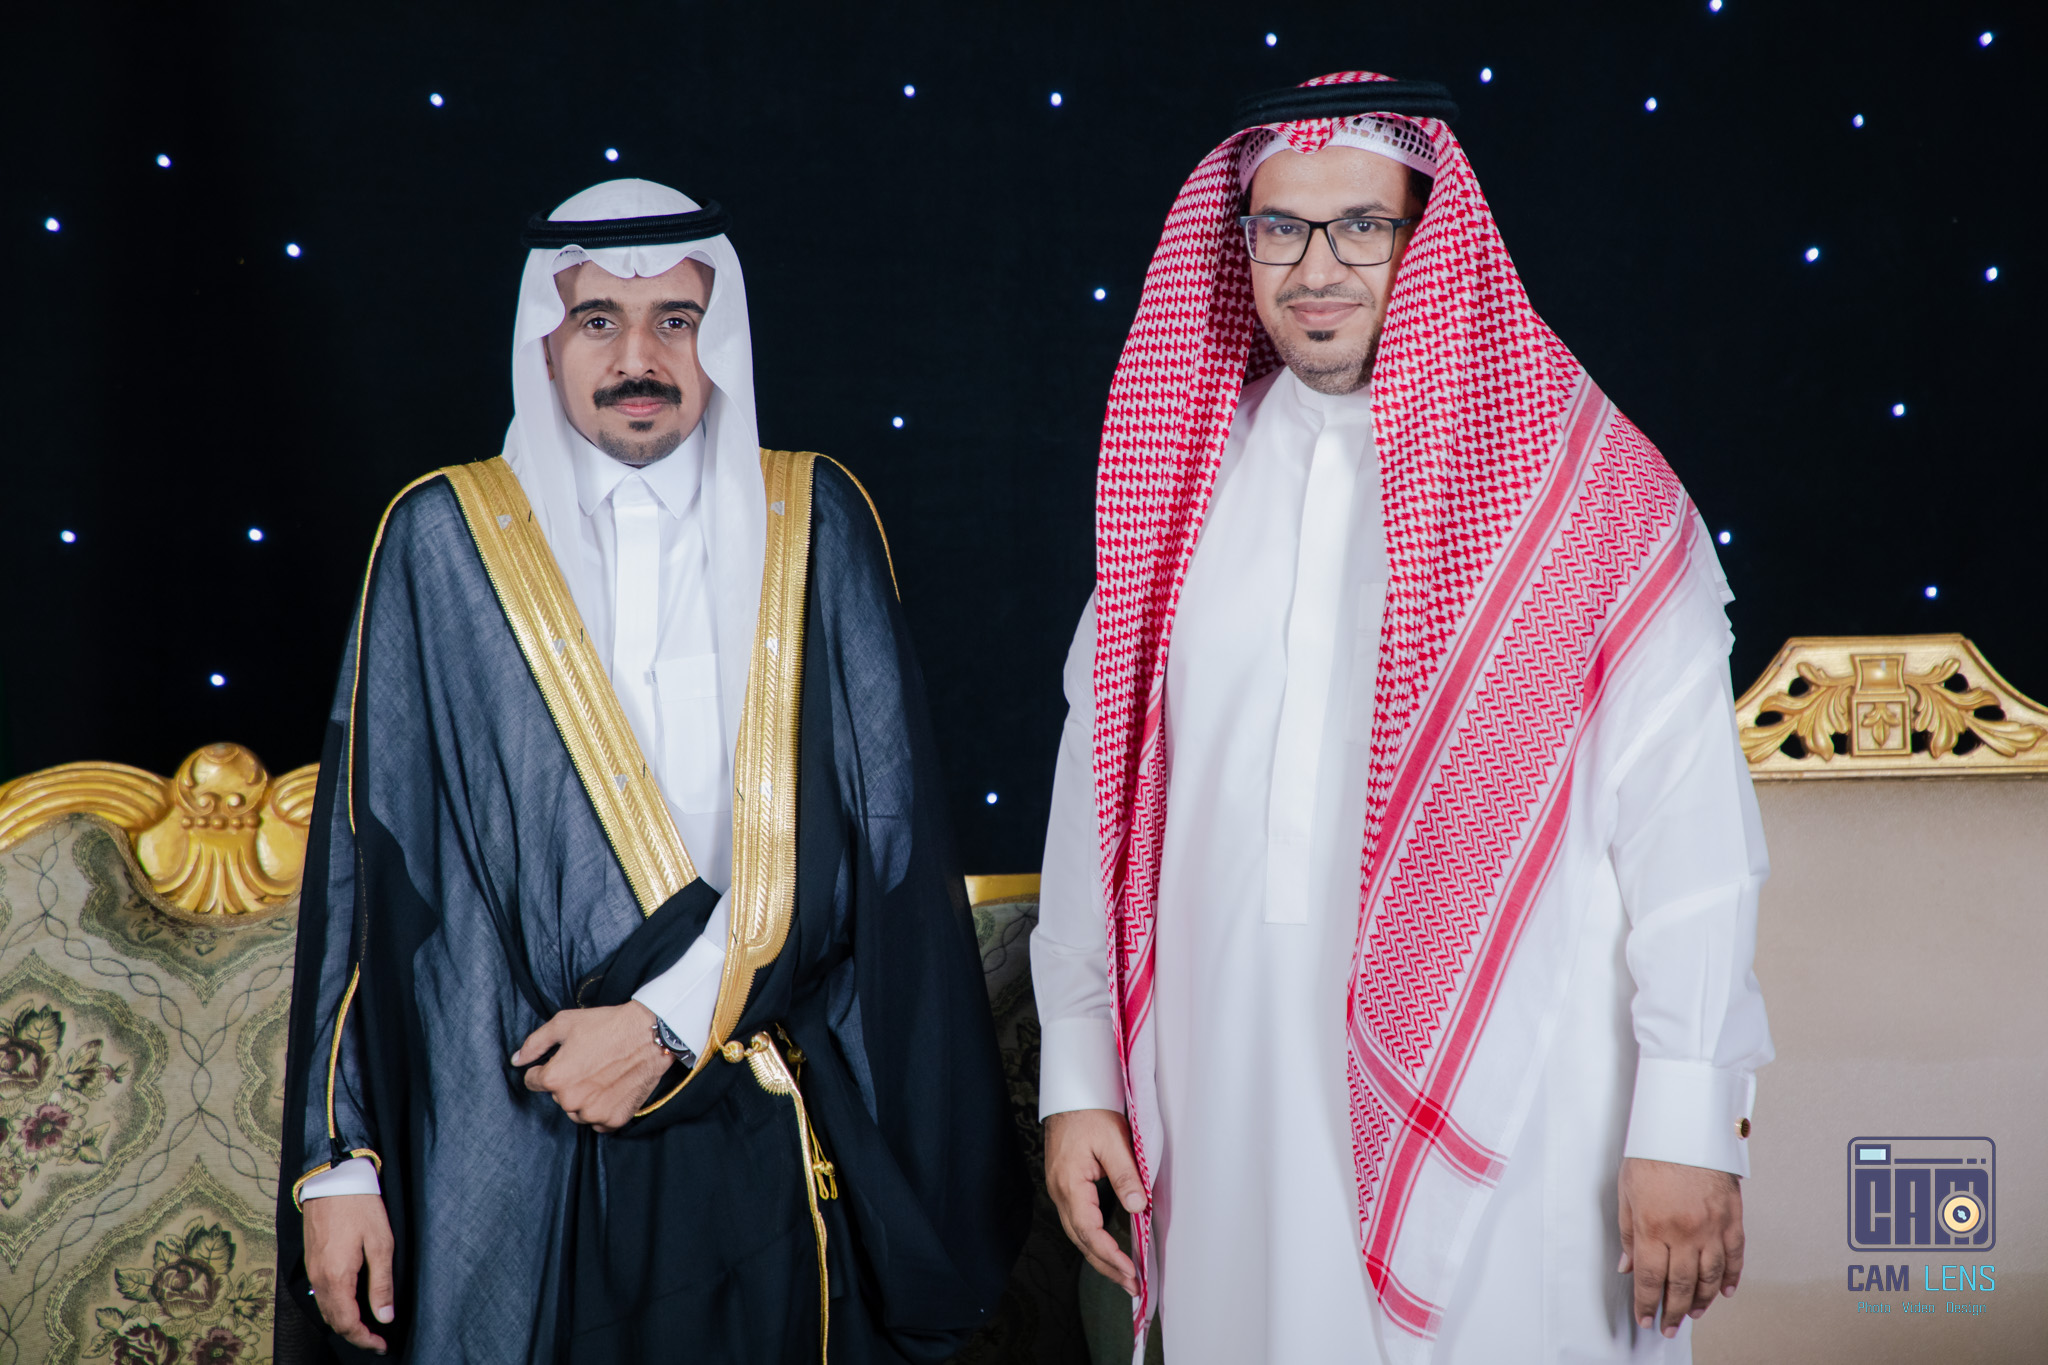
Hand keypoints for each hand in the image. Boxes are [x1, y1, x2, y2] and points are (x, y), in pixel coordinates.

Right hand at [303, 1193, 394, 1354]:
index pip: (347, 1323)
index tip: (382, 1345)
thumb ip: (382, 1283)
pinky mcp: (311, 1261)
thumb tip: (384, 1316)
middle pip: (334, 1321)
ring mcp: (312, 1270)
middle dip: (355, 1334)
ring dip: (344, 1322)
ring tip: (367, 1325)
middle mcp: (319, 1278)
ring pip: (325, 1309)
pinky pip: (320, 1295)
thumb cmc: (361, 1207)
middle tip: (377, 1339)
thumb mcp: (381, 1244)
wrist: (334, 1179)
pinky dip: (335, 1307)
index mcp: (336, 1278)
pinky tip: (350, 1303)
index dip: (365, 1339)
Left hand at [514, 1002, 673, 1132]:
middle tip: (589, 1062)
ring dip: (584, 1099)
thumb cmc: (607, 1025)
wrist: (650, 1035)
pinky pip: (598, 1122)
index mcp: (555, 1078)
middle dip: (568, 1082)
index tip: (564, 1059)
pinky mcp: (614, 1119)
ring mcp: (594, 1112)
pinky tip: (613, 1089)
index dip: (546, 1068)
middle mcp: (571, 1100)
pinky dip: (602, 1109)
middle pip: (558, 1096)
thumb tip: (517, 1060)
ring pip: (577, 1111)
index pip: (534, 1081)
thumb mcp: (564, 1023)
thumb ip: (535, 1043)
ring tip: (602, 1075)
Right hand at [1043, 1108, 1145, 1294]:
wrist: (1070, 1095)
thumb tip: (1138, 1207)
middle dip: (1107, 1266)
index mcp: (1070, 1184)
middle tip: (1132, 1286)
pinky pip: (1078, 1222)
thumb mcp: (1113, 1140)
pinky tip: (1108, 1249)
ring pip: (1078, 1234)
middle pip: (1082, 1241)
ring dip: (1100, 1257)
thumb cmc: (1089, 1113)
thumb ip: (1125, 1175)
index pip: (1089, 1230)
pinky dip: (1094, 1241)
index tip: (1131, 1271)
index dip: (1110, 1254)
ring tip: (1124, 1276)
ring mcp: (1061, 1191)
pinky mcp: (1066, 1187)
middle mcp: (1060, 1193)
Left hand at [1618, 1156, 1744, 1338]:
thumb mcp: (1626, 1191)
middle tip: (1668, 1325)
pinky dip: (1732, 1277)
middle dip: (1673, 1310)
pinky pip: (1735, 1256)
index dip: (1647, 1303)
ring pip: (1711, 1276)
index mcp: (1655, 1226)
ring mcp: (1712, 1226)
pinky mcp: (1732, 1217)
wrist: (1685, 1124)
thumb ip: (1629, 1233)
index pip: (1650, 1279)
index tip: (1645, 1317)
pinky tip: (1725, 1291)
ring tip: (1693, 1313)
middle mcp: (1686, 1231)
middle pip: (1681, 1284)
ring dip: (1702, 1300)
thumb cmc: (1654, 1150)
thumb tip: (1628, 1265)